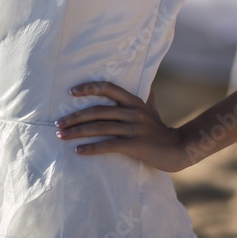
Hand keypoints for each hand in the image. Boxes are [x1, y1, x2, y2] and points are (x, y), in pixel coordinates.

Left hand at [57, 81, 187, 172]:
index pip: (108, 88)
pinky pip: (108, 145)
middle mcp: (133, 112)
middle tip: (58, 123)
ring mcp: (134, 128)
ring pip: (100, 127)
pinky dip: (91, 148)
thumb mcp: (153, 110)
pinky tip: (79, 151)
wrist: (178, 148)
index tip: (72, 92)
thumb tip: (148, 86)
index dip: (89, 88)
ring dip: (78, 132)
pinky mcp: (135, 145)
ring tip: (62, 136)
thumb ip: (147, 99)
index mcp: (134, 101)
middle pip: (98, 110)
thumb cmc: (160, 130)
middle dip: (75, 116)